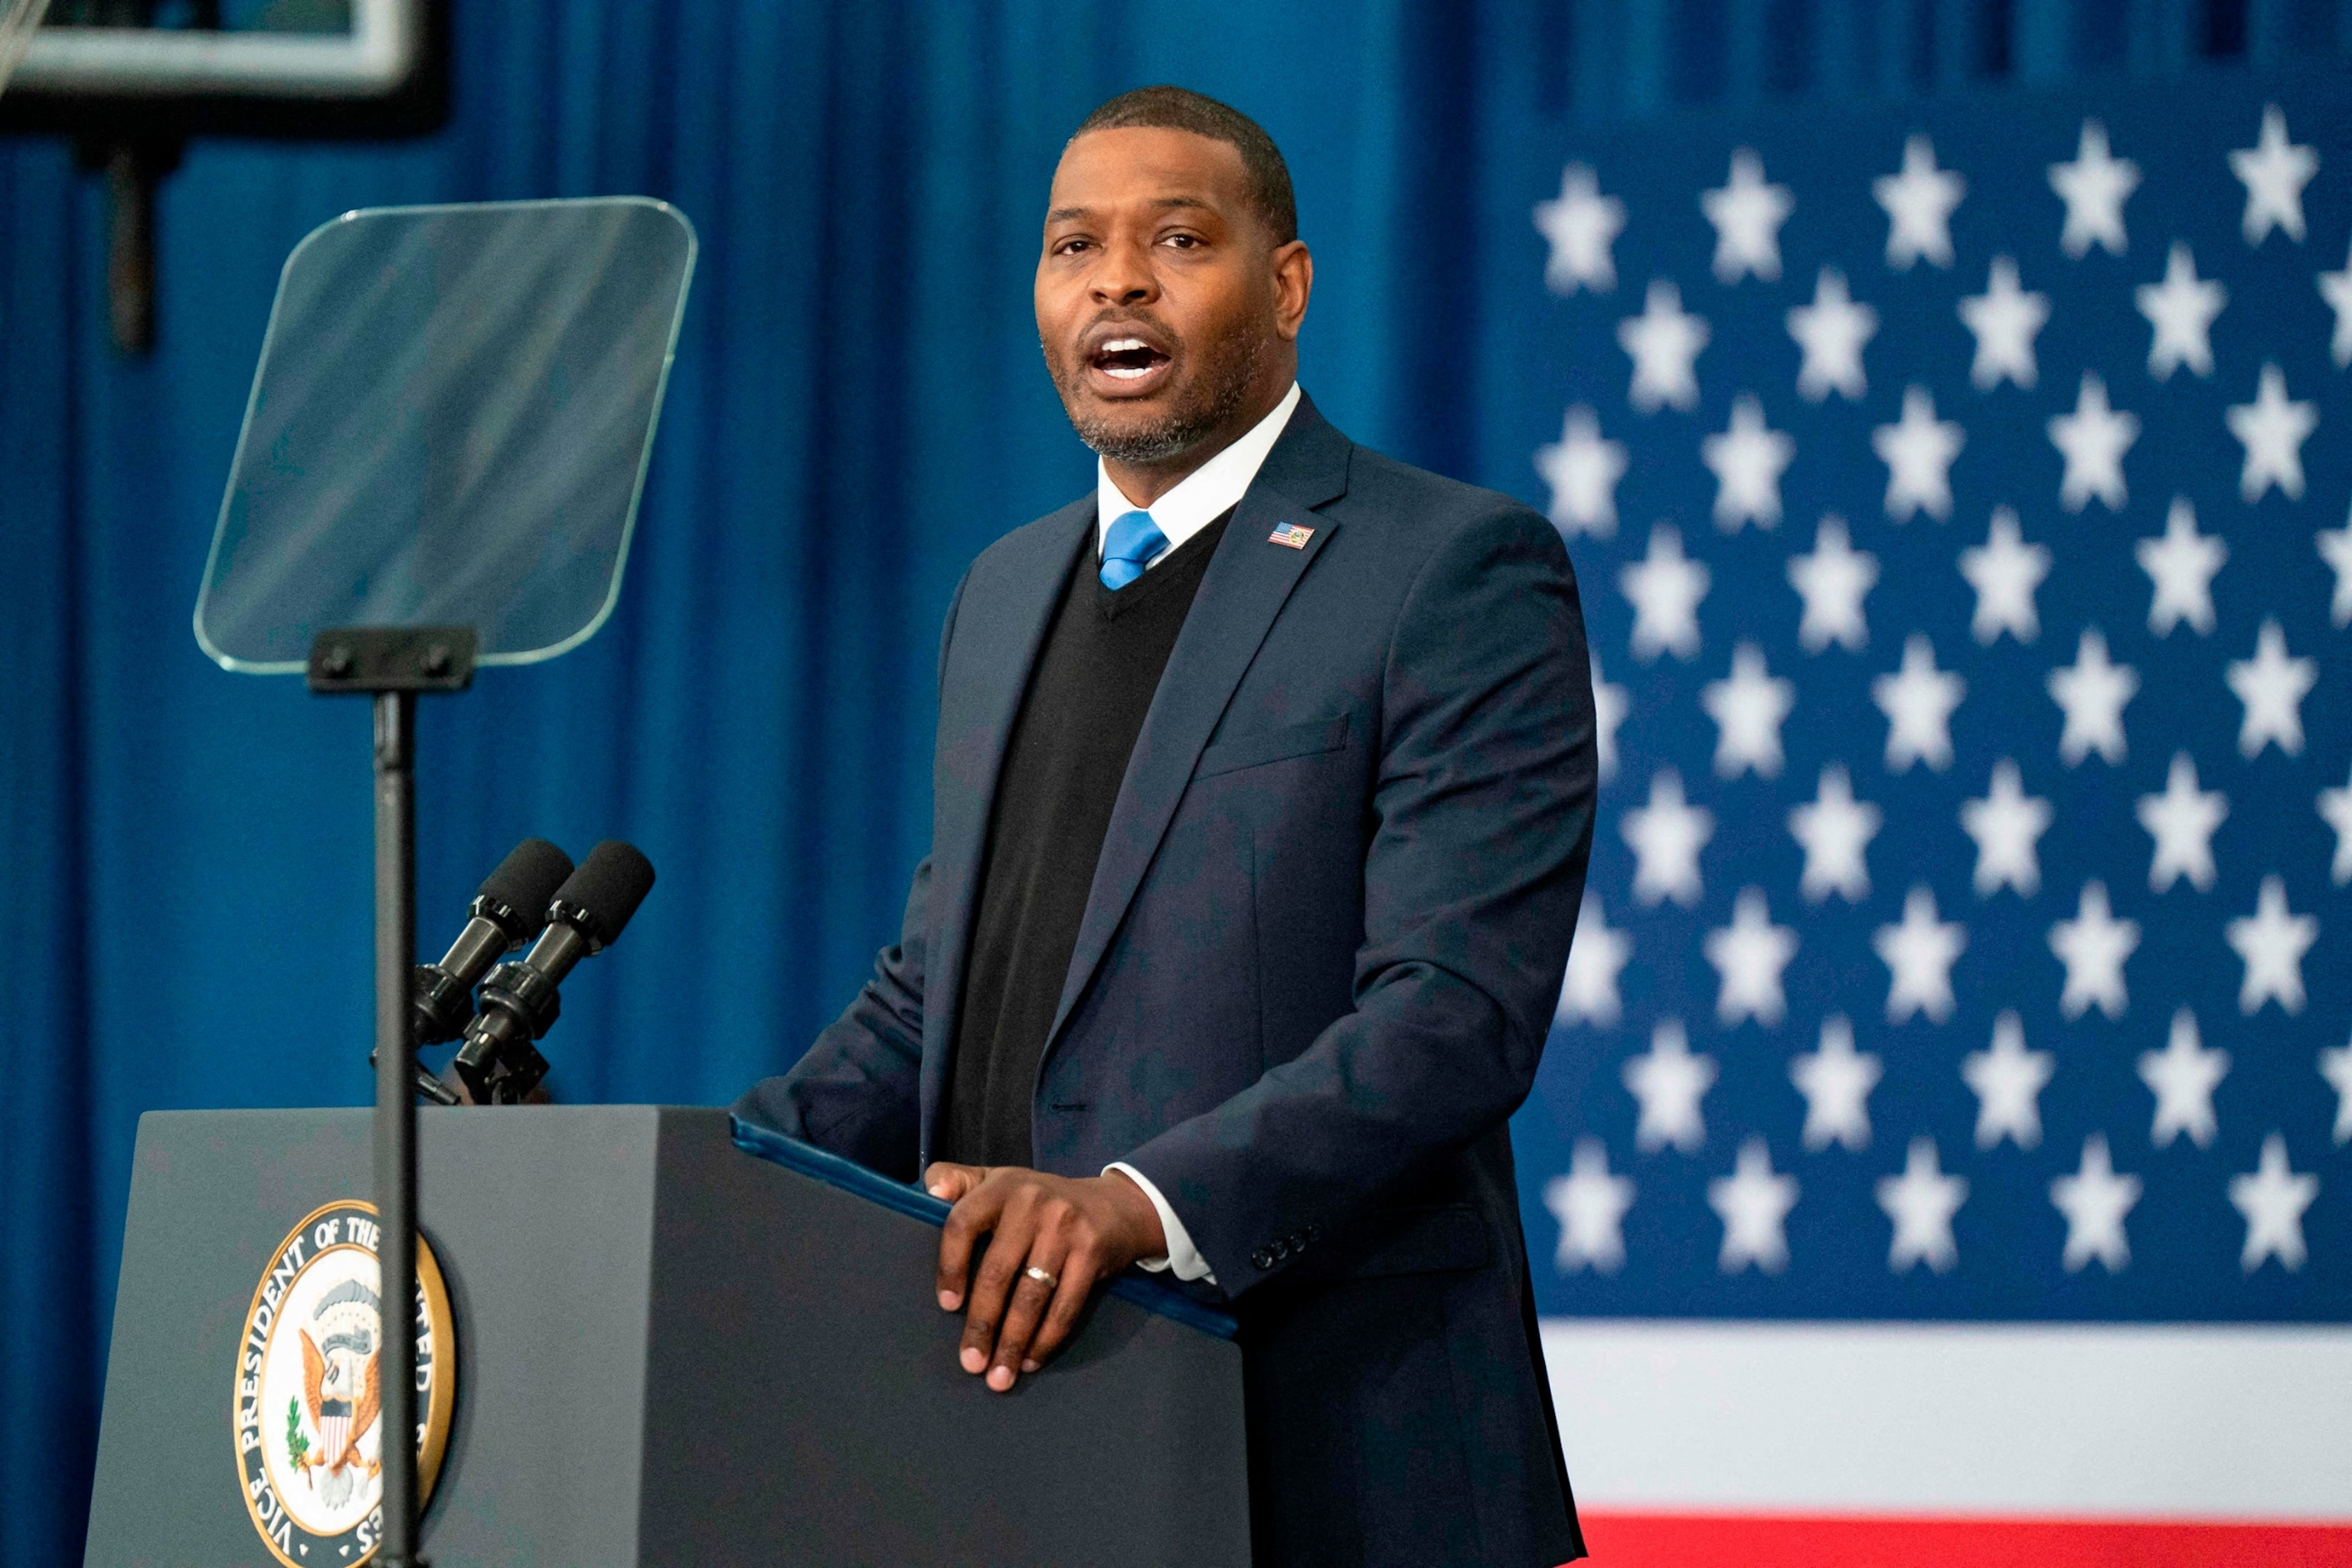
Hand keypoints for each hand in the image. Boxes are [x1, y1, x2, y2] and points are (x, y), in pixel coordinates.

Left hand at [925, 1163, 1167, 1391]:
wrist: (1116, 1205)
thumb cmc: (1041, 1200)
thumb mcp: (1000, 1179)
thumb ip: (960, 1180)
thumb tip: (928, 1189)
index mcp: (1001, 1186)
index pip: (963, 1223)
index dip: (950, 1265)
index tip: (947, 1306)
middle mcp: (1032, 1202)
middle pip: (997, 1272)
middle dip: (982, 1324)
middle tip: (971, 1363)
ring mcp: (1065, 1227)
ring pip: (1031, 1296)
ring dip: (1013, 1342)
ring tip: (999, 1377)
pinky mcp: (1092, 1252)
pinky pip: (1065, 1306)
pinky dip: (1046, 1339)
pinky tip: (1031, 1360)